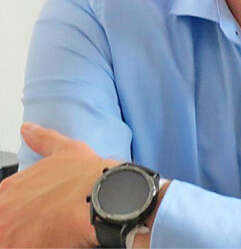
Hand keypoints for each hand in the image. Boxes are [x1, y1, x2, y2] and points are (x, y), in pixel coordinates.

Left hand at [0, 122, 119, 247]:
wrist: (104, 196)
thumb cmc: (87, 176)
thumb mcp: (66, 149)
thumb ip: (42, 139)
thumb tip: (27, 129)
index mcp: (11, 187)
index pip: (5, 205)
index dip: (22, 210)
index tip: (40, 213)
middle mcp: (4, 209)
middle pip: (5, 224)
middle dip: (20, 227)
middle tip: (46, 225)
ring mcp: (8, 234)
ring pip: (9, 240)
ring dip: (25, 240)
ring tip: (51, 235)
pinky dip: (35, 247)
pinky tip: (52, 243)